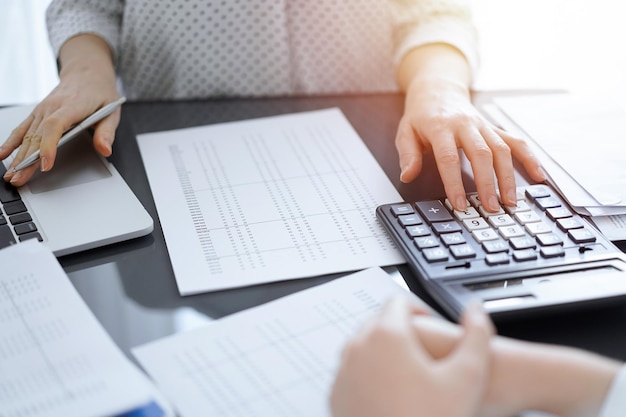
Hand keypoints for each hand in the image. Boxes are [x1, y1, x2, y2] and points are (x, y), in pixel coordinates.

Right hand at [0, 34, 118, 185]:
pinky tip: (2, 155)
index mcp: (72, 105)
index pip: (55, 126)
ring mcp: (43, 109)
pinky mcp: (38, 112)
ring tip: (11, 175)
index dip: (48, 145)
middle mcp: (53, 106)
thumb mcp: (112, 111)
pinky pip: (22, 128)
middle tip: (20, 179)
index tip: (45, 164)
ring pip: (27, 135)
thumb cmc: (100, 92)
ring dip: (17, 156)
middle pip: (37, 135)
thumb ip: (107, 132)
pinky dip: (11, 142)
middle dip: (27, 160)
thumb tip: (105, 149)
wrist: (87, 72)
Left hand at [329, 296, 493, 416]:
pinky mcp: (336, 394)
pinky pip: (352, 371)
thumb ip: (477, 334)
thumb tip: (477, 308)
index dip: (420, 310)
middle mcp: (358, 348)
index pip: (399, 301)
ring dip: (384, 350)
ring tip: (411, 375)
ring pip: (364, 346)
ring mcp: (343, 371)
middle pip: (378, 322)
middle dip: (402, 329)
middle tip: (425, 351)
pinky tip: (393, 394)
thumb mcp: (468, 375)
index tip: (433, 325)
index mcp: (387, 335)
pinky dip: (369, 373)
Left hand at [396, 79, 545, 211]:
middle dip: (488, 183)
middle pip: (481, 154)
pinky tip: (538, 177)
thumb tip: (408, 176)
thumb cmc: (422, 116)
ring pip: (501, 150)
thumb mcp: (405, 132)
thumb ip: (408, 154)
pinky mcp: (494, 128)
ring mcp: (483, 126)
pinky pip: (516, 142)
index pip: (449, 157)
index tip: (460, 203)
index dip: (455, 182)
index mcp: (441, 127)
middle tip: (491, 207)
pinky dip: (529, 158)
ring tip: (510, 201)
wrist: (438, 90)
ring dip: (508, 177)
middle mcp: (466, 125)